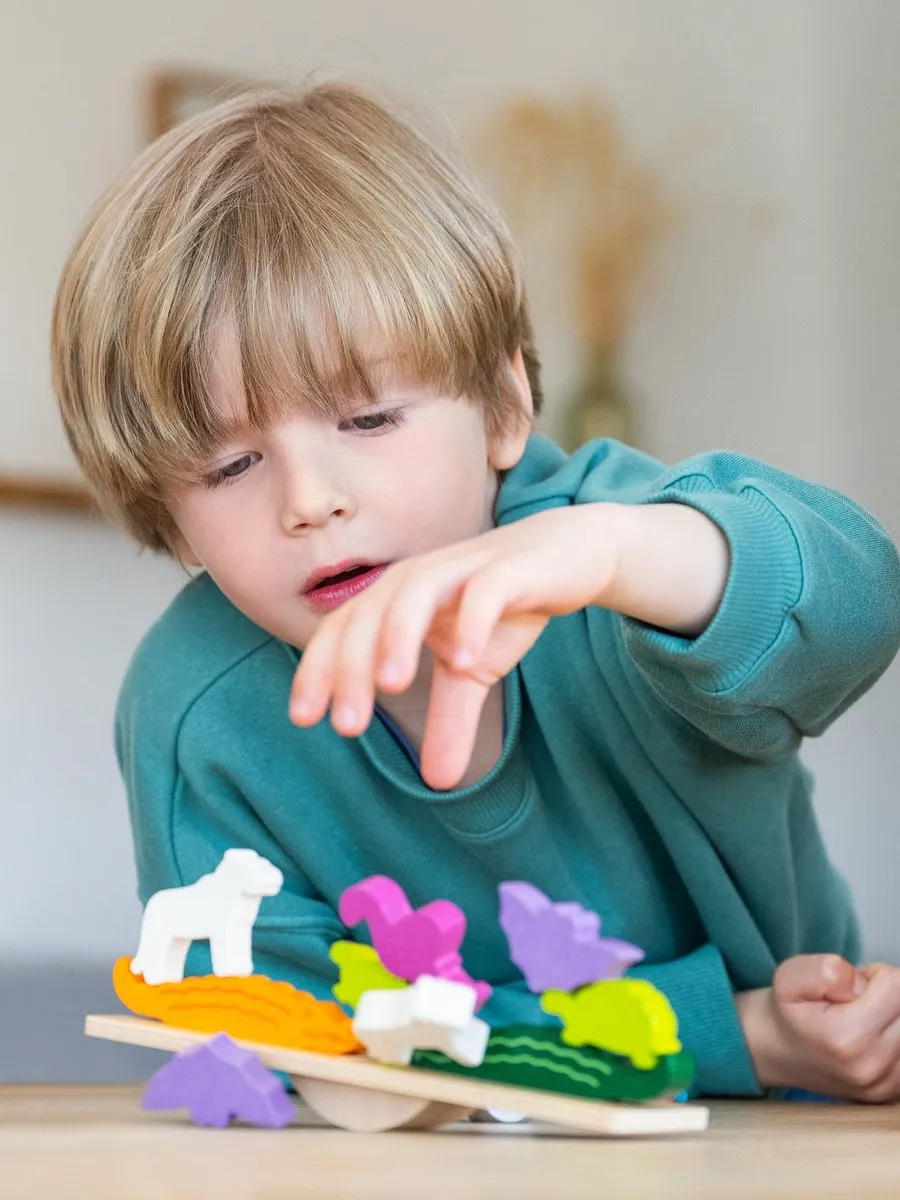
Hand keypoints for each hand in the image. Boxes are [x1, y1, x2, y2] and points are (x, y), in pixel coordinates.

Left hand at [289, 505, 622, 787]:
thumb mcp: (474, 672)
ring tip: (392, 686)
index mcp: (399, 600)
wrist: (569, 555)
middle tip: (347, 726)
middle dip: (351, 668)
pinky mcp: (510, 569)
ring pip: (415, 591)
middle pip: (369, 614)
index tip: (304, 718)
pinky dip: (470, 620)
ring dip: (398, 636)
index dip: (319, 670)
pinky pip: (483, 590)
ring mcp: (463, 569)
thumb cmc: (504, 608)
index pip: (344, 629)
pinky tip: (462, 660)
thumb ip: (451, 720)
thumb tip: (436, 783)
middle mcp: (421, 578)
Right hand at [737, 954, 899, 1100]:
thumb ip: (824, 970)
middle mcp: (872, 1068)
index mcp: (847, 1038)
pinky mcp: (892, 1092)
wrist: (781, 1053)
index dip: (872, 974)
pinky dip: (892, 1036)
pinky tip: (869, 1039)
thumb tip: (857, 982)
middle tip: (853, 1005)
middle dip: (886, 997)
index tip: (848, 989)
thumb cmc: (790, 1013)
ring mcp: (886, 1085)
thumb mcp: (789, 977)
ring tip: (860, 1021)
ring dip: (891, 1017)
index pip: (897, 984)